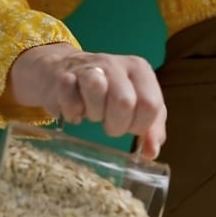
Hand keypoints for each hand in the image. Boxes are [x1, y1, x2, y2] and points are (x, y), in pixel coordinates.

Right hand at [3, 43, 166, 159]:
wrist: (65, 71)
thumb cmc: (108, 93)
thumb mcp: (138, 106)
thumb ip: (152, 128)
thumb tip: (151, 152)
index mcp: (140, 70)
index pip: (151, 105)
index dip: (140, 125)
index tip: (130, 125)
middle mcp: (116, 64)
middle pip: (124, 101)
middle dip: (117, 124)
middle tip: (109, 123)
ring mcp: (88, 66)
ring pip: (96, 89)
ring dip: (95, 113)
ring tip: (93, 113)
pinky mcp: (63, 76)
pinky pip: (70, 99)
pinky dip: (73, 113)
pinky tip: (75, 110)